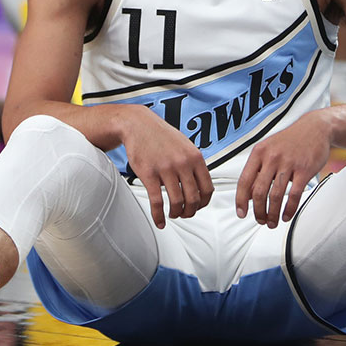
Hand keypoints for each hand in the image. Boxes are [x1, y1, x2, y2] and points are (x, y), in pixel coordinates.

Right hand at [124, 106, 213, 228]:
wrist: (138, 124)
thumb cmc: (161, 136)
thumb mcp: (185, 146)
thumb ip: (194, 164)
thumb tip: (201, 185)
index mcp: (195, 157)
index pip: (207, 188)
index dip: (204, 203)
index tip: (198, 207)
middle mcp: (183, 163)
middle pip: (194, 199)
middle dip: (190, 212)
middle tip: (185, 214)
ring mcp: (166, 169)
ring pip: (177, 202)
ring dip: (176, 214)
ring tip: (173, 214)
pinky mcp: (149, 174)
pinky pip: (157, 202)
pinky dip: (159, 216)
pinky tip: (159, 221)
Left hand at [235, 111, 331, 227]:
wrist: (316, 128)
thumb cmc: (291, 140)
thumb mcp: (268, 149)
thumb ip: (257, 169)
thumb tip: (247, 194)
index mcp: (259, 152)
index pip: (244, 181)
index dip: (240, 200)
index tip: (241, 213)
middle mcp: (271, 157)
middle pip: (258, 192)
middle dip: (257, 211)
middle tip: (260, 220)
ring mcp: (288, 163)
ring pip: (275, 196)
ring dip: (272, 214)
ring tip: (272, 222)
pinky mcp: (304, 170)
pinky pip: (294, 195)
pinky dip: (289, 209)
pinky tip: (286, 215)